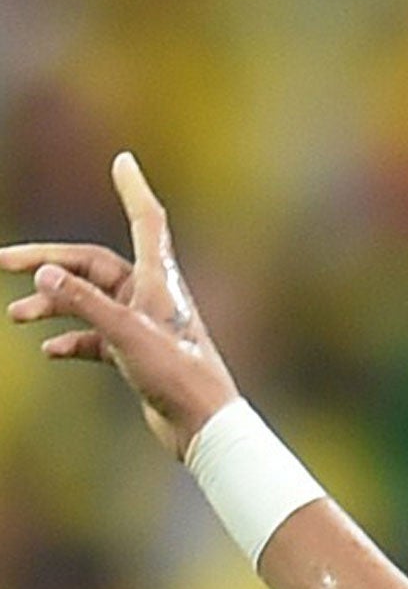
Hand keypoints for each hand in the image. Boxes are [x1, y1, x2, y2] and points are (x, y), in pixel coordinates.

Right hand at [2, 152, 239, 459]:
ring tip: (17, 315)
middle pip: (92, 265)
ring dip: (53, 304)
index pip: (146, 221)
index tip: (123, 161)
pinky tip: (49, 350)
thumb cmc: (178, 377)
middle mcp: (153, 297)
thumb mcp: (125, 334)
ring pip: (89, 303)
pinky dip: (72, 341)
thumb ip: (84, 303)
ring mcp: (145, 327)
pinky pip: (96, 339)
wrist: (205, 427)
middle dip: (48, 264)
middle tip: (3, 263)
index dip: (133, 190)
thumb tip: (44, 274)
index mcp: (160, 280)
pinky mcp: (140, 356)